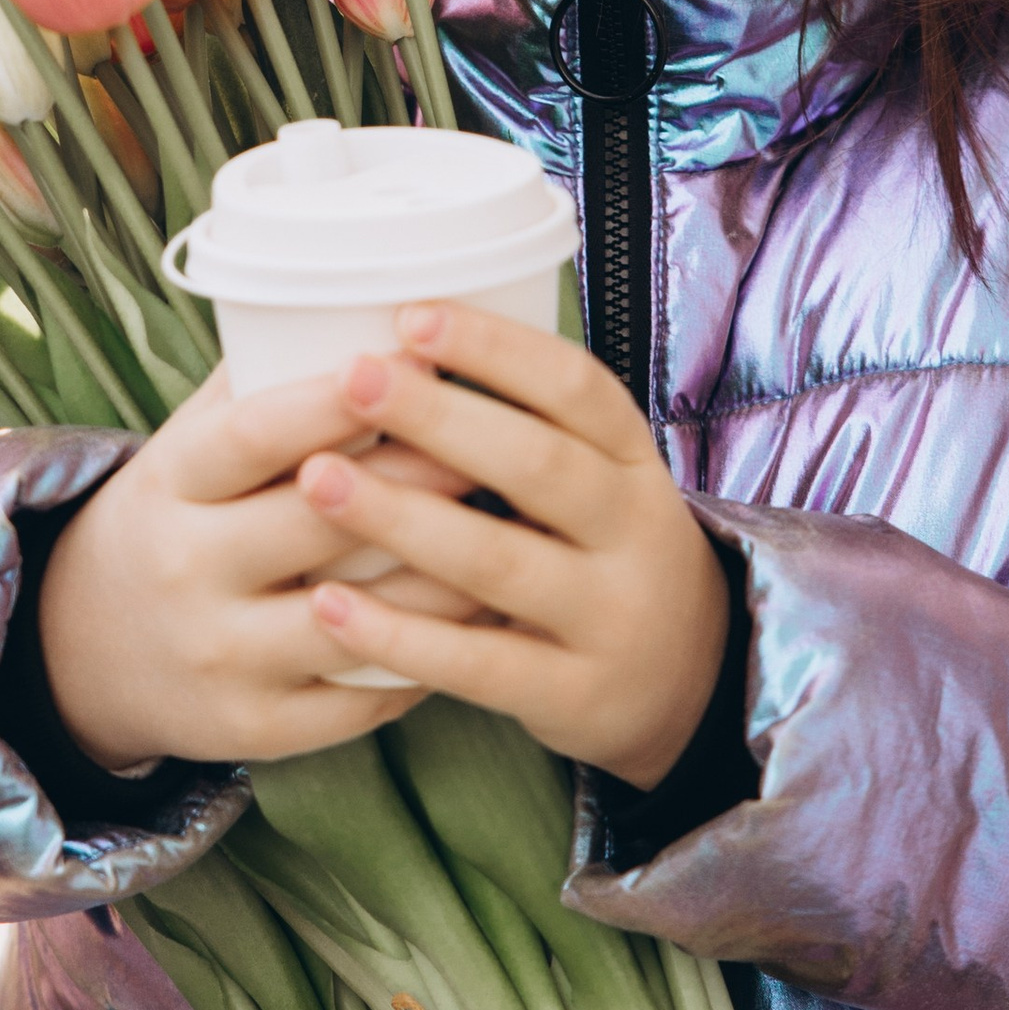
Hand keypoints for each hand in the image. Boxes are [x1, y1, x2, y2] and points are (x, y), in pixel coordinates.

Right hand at [36, 364, 477, 774]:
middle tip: (502, 446)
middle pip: (316, 524)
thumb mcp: (188, 447)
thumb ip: (261, 384)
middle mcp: (185, 570)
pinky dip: (428, 659)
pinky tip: (485, 624)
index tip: (410, 359)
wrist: (86, 650)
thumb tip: (370, 293)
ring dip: (446, 580)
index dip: (331, 401)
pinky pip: (359, 696)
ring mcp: (219, 656)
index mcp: (169, 484)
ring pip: (356, 619)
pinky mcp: (254, 728)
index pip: (253, 436)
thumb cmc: (174, 517)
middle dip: (417, 483)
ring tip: (518, 535)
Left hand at [290, 304, 731, 791]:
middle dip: (439, 417)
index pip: (577, 388)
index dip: (498, 349)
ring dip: (401, 518)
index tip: (412, 316)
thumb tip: (394, 348)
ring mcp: (609, 616)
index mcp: (633, 459)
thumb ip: (523, 428)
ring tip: (316, 478)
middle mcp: (634, 531)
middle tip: (352, 378)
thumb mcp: (597, 480)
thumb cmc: (601, 553)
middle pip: (537, 464)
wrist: (691, 681)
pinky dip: (400, 635)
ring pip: (500, 561)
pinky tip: (329, 605)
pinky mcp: (574, 693)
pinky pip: (478, 664)